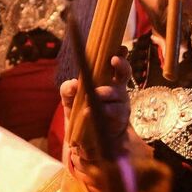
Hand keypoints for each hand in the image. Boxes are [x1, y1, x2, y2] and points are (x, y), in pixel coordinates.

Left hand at [58, 56, 137, 191]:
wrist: (85, 142)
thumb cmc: (80, 113)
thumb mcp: (69, 100)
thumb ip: (67, 90)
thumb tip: (73, 84)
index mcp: (107, 81)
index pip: (115, 64)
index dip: (120, 55)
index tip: (119, 49)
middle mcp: (117, 90)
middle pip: (124, 73)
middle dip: (120, 66)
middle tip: (113, 61)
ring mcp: (121, 105)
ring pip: (115, 94)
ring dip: (103, 94)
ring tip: (89, 100)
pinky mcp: (120, 121)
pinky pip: (112, 113)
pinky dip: (101, 112)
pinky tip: (90, 113)